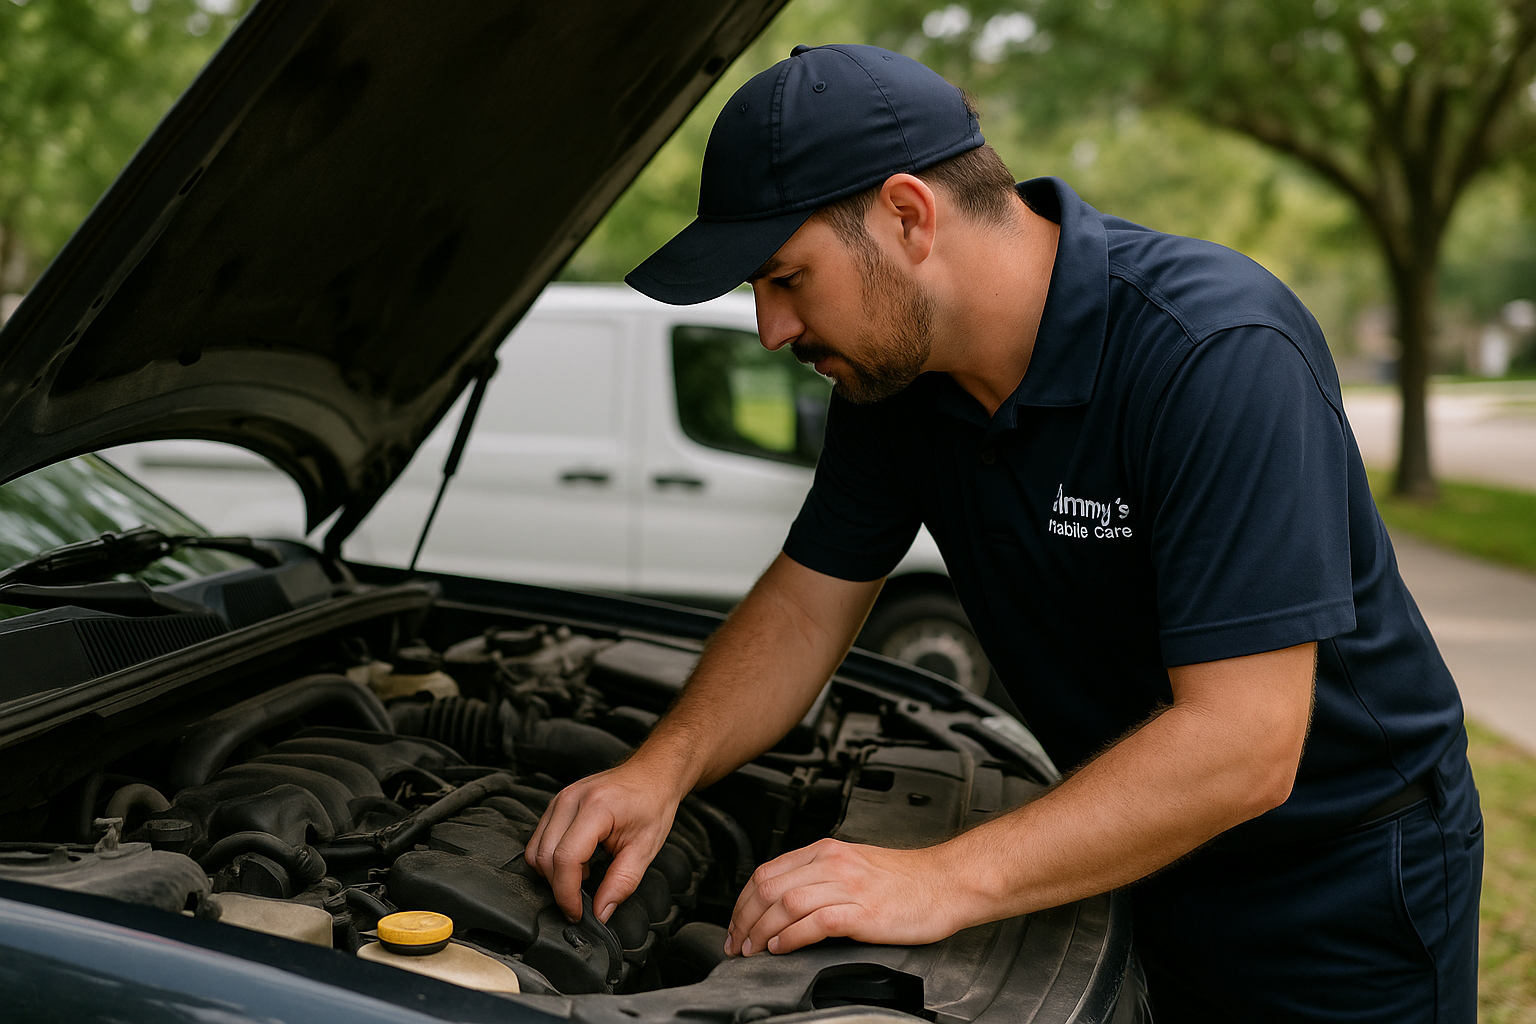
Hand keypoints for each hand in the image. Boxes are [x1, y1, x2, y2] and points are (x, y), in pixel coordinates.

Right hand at [527, 762, 682, 922]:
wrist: (652, 774)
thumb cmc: (652, 805)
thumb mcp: (645, 849)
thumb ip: (621, 883)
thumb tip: (600, 913)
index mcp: (596, 808)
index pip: (566, 858)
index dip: (567, 893)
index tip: (578, 913)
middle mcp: (571, 800)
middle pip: (545, 856)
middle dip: (559, 888)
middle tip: (581, 904)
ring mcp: (560, 799)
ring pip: (536, 850)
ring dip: (553, 874)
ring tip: (583, 878)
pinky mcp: (556, 803)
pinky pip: (540, 839)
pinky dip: (552, 859)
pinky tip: (578, 862)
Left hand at [725, 838, 961, 955]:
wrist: (946, 883)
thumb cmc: (906, 880)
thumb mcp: (854, 864)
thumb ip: (819, 875)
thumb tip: (783, 899)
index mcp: (826, 850)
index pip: (767, 871)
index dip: (742, 901)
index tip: (735, 923)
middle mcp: (833, 863)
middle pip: (768, 887)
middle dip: (743, 919)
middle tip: (736, 943)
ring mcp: (848, 886)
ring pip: (785, 903)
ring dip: (760, 931)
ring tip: (752, 950)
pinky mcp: (862, 912)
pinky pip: (814, 923)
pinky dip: (789, 937)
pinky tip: (780, 948)